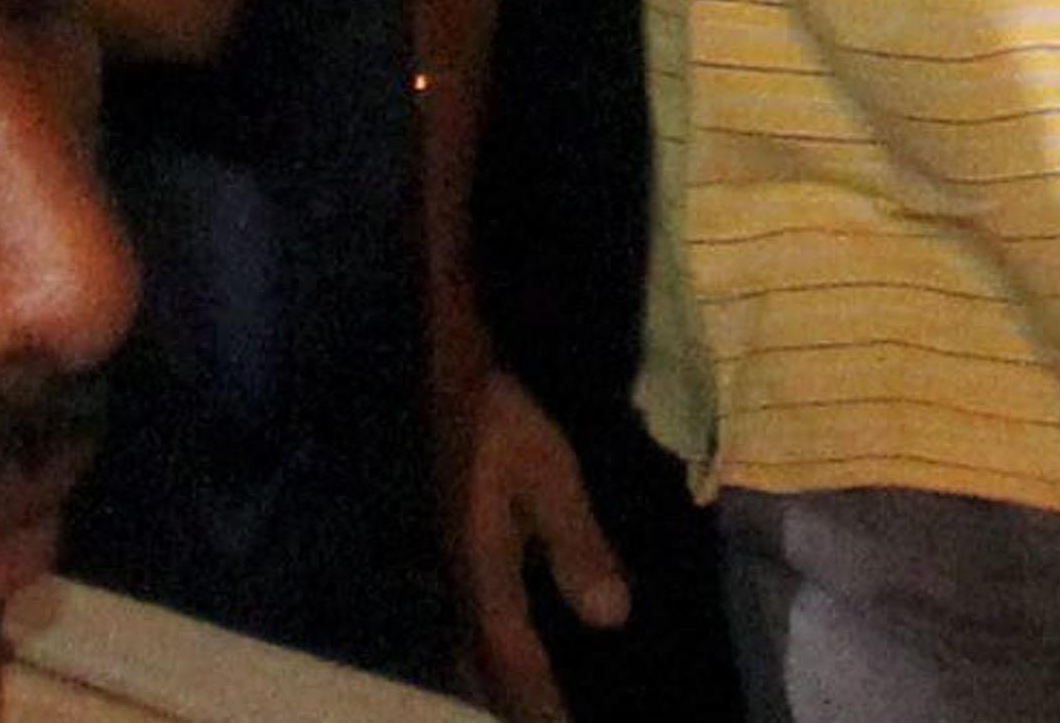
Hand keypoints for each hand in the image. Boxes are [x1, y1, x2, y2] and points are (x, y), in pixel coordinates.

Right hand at [458, 370, 630, 722]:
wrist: (448, 370)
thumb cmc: (501, 420)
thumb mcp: (549, 473)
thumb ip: (578, 545)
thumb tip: (611, 618)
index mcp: (481, 576)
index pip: (514, 665)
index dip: (543, 708)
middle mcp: (461, 583)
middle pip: (488, 668)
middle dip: (521, 700)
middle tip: (558, 715)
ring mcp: (454, 565)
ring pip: (478, 645)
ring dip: (508, 676)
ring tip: (545, 695)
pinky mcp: (459, 545)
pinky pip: (480, 616)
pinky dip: (503, 642)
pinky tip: (526, 636)